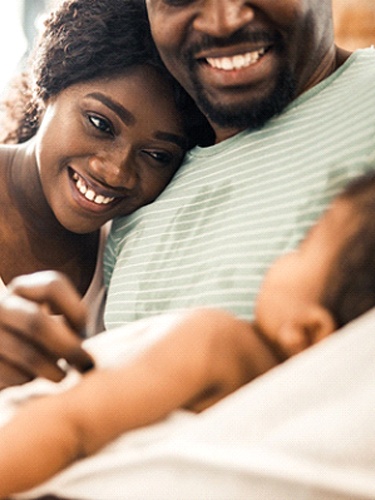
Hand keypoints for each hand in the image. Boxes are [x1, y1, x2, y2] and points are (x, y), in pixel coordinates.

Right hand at [0, 271, 93, 389]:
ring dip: (52, 370)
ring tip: (64, 377)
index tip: (83, 327)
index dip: (75, 308)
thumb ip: (72, 324)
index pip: (52, 286)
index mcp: (24, 288)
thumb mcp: (58, 321)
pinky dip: (30, 381)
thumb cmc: (46, 339)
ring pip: (26, 354)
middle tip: (85, 363)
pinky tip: (35, 381)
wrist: (9, 355)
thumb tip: (85, 350)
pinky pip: (13, 376)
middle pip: (35, 322)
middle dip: (67, 346)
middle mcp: (1, 305)